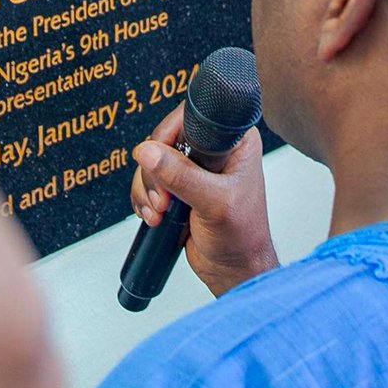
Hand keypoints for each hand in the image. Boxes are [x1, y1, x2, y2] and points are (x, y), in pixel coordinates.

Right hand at [129, 102, 277, 296]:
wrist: (234, 270)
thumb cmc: (242, 237)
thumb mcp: (214, 203)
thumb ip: (182, 176)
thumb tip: (149, 152)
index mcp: (234, 141)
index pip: (191, 118)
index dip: (169, 134)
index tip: (159, 158)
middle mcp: (213, 149)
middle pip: (165, 140)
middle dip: (156, 172)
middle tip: (164, 198)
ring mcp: (195, 168)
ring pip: (152, 161)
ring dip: (148, 189)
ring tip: (161, 212)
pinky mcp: (180, 186)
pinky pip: (148, 181)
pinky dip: (144, 198)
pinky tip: (156, 216)